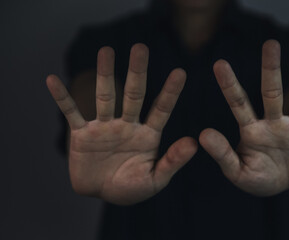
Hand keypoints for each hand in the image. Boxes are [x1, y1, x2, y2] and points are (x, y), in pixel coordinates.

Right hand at [47, 44, 197, 204]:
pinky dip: (62, 98)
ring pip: (105, 97)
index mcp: (148, 135)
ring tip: (106, 50)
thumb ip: (172, 161)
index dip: (170, 92)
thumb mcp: (155, 179)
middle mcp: (127, 125)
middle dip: (137, 72)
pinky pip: (71, 113)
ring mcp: (104, 127)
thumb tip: (194, 143)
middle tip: (140, 48)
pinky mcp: (82, 135)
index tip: (180, 72)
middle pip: (133, 95)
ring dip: (104, 75)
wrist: (101, 194)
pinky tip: (52, 80)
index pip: (161, 110)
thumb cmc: (131, 189)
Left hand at [199, 40, 288, 195]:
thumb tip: (202, 134)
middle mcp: (273, 122)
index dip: (229, 85)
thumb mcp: (237, 172)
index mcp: (252, 131)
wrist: (284, 186)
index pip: (239, 104)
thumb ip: (222, 154)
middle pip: (272, 92)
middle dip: (271, 69)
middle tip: (271, 44)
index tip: (219, 63)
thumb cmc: (258, 179)